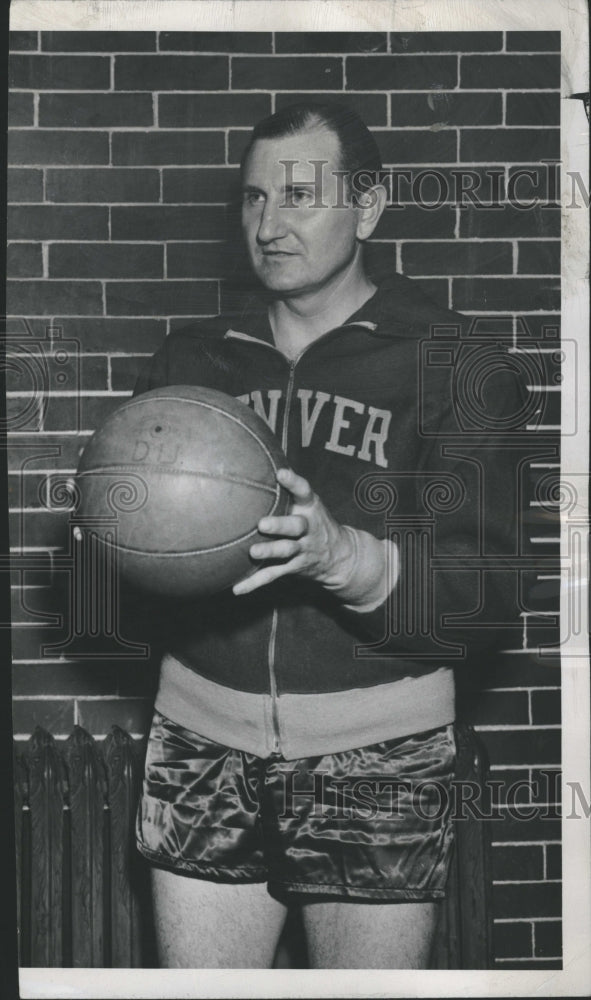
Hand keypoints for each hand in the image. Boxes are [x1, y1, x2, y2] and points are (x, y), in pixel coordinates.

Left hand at [232, 468, 355, 595]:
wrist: (341, 556)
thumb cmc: (314, 522)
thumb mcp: (310, 503)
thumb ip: (291, 488)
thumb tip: (260, 463)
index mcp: (311, 508)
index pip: (305, 492)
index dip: (294, 483)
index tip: (281, 473)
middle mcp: (309, 529)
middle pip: (297, 526)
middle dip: (281, 525)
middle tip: (263, 523)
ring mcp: (302, 550)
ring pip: (286, 552)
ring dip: (270, 552)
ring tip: (253, 552)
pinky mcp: (295, 568)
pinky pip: (274, 575)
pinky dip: (255, 583)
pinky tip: (237, 588)